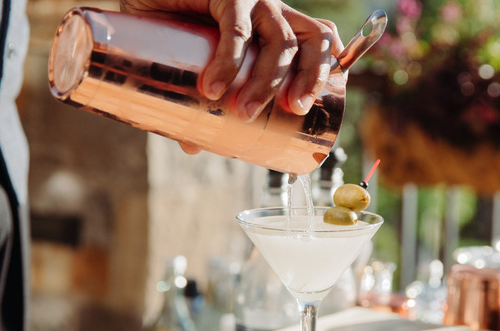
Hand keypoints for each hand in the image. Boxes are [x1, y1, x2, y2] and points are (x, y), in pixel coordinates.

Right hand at [120, 0, 342, 124]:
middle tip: (293, 110)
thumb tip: (192, 146)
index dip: (327, 68)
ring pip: (279, 39)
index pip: (319, 40)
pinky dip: (229, 61)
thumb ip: (197, 104)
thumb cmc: (172, 28)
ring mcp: (251, 1)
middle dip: (309, 77)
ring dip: (267, 81)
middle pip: (310, 40)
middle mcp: (270, 10)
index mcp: (276, 26)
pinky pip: (236, 28)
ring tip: (246, 112)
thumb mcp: (197, 66)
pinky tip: (214, 87)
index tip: (313, 103)